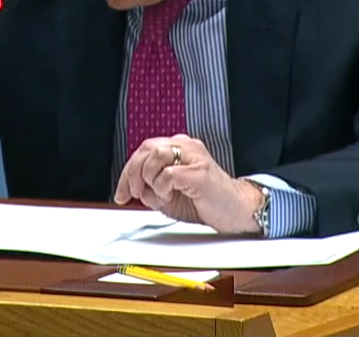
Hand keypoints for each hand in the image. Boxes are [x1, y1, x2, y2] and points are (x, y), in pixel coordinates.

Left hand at [113, 134, 262, 234]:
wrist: (237, 211)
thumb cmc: (207, 202)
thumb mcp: (170, 197)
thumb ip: (151, 190)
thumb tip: (135, 189)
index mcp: (179, 149)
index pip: (144, 151)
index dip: (127, 172)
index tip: (121, 193)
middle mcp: (186, 147)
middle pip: (146, 149)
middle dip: (132, 174)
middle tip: (134, 193)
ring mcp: (194, 156)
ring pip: (155, 156)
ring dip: (149, 180)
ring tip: (161, 194)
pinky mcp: (199, 171)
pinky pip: (168, 174)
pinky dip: (162, 188)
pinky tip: (171, 196)